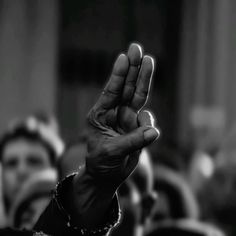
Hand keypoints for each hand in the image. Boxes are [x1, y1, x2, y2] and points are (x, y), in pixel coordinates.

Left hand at [86, 43, 159, 190]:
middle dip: (132, 68)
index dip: (118, 75)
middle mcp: (115, 113)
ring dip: (145, 79)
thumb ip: (132, 142)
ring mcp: (128, 120)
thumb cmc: (102, 163)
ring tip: (149, 60)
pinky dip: (149, 123)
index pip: (110, 92)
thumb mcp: (111, 152)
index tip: (124, 57)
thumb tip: (153, 131)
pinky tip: (148, 133)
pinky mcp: (138, 129)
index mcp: (100, 115)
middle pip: (126, 88)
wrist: (106, 176)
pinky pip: (147, 121)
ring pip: (139, 96)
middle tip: (137, 48)